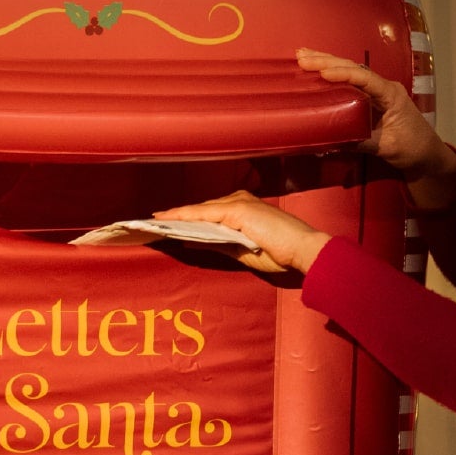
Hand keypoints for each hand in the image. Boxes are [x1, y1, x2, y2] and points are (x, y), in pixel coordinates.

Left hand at [153, 192, 330, 275]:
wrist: (303, 251)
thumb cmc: (281, 254)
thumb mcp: (243, 250)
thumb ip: (219, 244)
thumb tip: (193, 242)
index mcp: (243, 208)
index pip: (208, 213)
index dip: (186, 217)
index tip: (164, 221)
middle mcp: (240, 200)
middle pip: (201, 209)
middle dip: (177, 216)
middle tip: (152, 222)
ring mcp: (238, 203)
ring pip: (198, 210)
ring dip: (175, 216)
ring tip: (153, 222)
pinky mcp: (236, 210)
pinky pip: (203, 214)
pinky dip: (184, 217)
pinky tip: (167, 221)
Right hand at [295, 47, 455, 206]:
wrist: (427, 154)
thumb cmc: (412, 148)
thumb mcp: (386, 147)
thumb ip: (360, 141)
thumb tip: (330, 140)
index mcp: (390, 94)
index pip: (364, 77)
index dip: (342, 73)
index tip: (322, 72)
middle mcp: (383, 86)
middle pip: (353, 67)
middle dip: (327, 61)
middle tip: (302, 57)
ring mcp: (377, 91)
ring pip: (350, 71)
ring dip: (326, 63)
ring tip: (302, 56)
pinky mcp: (371, 98)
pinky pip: (350, 82)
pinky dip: (332, 75)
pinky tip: (316, 71)